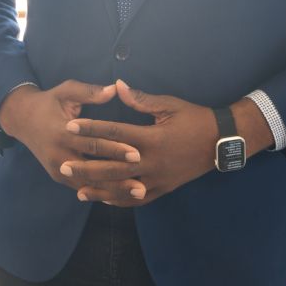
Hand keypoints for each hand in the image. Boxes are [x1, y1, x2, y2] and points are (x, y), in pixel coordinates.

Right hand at [0, 80, 142, 194]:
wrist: (23, 119)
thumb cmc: (50, 102)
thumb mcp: (66, 91)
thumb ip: (90, 92)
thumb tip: (115, 89)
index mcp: (61, 132)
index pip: (92, 143)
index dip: (115, 149)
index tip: (137, 153)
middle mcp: (58, 155)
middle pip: (93, 169)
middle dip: (119, 176)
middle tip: (142, 182)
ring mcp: (57, 169)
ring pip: (89, 183)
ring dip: (114, 189)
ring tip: (139, 192)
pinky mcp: (58, 176)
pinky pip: (82, 187)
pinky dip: (102, 192)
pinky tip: (122, 195)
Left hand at [63, 80, 273, 206]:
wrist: (222, 141)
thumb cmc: (194, 118)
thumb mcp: (169, 105)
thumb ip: (140, 99)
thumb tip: (116, 85)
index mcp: (152, 138)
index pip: (114, 134)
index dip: (91, 130)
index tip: (70, 127)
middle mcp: (152, 162)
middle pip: (112, 166)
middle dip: (86, 167)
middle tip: (63, 165)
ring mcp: (158, 179)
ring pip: (122, 188)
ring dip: (99, 190)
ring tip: (77, 190)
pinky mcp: (163, 189)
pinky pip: (137, 199)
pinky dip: (120, 200)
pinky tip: (105, 200)